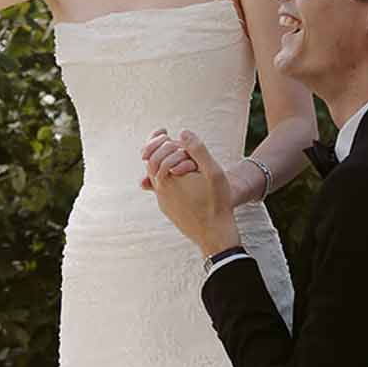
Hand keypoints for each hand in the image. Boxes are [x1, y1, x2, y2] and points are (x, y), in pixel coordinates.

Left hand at [144, 130, 238, 255]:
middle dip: (157, 149)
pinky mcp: (169, 211)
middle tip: (164, 137)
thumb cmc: (217, 203)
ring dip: (162, 164)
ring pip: (156, 177)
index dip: (156, 139)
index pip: (152, 153)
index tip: (163, 130)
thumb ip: (198, 150)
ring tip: (173, 154)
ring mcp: (164, 202)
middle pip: (151, 164)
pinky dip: (166, 178)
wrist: (215, 236)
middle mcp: (161, 191)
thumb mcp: (214, 172)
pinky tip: (178, 175)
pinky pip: (162, 190)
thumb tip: (182, 132)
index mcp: (167, 179)